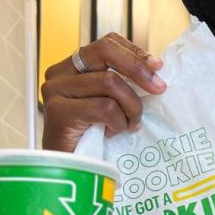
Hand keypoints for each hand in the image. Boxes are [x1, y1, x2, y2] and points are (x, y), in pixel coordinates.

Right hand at [41, 32, 165, 151]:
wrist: (68, 169)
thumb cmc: (91, 136)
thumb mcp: (109, 102)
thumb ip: (121, 82)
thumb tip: (155, 70)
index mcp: (73, 66)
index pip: (106, 44)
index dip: (134, 52)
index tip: (157, 66)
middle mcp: (60, 73)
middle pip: (105, 53)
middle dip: (137, 68)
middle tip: (158, 88)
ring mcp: (56, 91)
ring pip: (110, 82)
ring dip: (130, 106)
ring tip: (130, 124)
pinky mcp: (58, 111)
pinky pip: (104, 107)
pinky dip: (117, 122)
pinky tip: (111, 132)